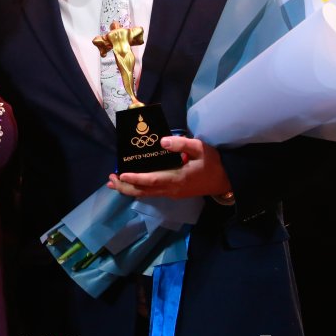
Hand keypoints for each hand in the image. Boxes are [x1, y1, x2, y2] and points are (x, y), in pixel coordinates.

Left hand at [107, 135, 230, 199]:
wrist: (225, 180)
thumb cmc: (213, 163)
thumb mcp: (200, 148)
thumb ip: (182, 144)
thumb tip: (163, 141)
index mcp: (176, 179)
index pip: (151, 180)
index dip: (135, 178)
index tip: (121, 173)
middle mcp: (171, 189)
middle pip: (143, 191)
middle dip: (125, 186)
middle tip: (110, 179)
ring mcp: (172, 193)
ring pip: (146, 194)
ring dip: (129, 189)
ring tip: (114, 182)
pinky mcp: (173, 193)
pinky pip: (152, 192)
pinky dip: (138, 189)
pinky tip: (131, 183)